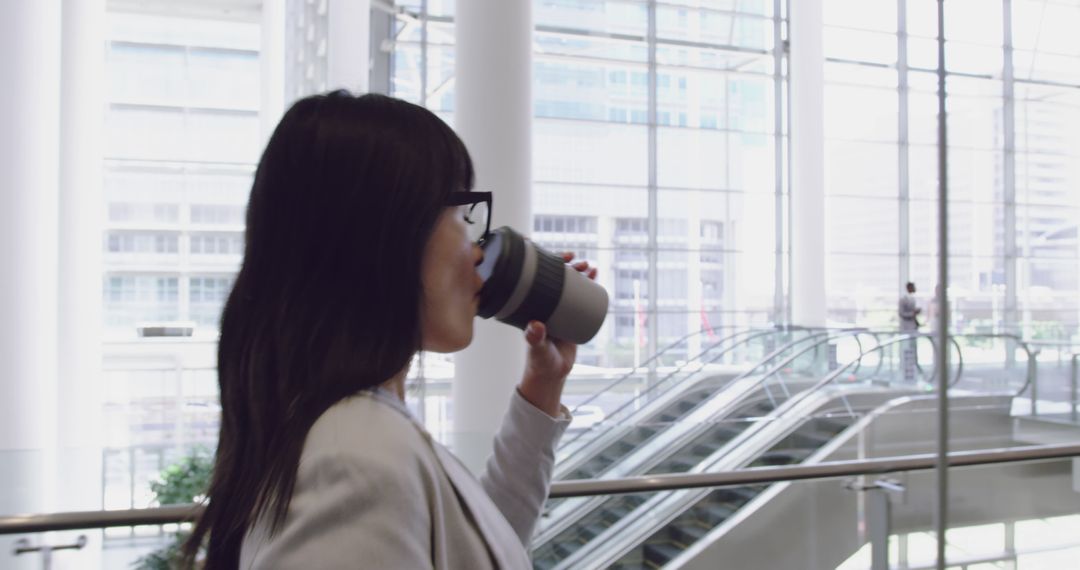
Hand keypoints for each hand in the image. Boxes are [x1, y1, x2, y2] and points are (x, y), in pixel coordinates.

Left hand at [517, 252, 597, 416]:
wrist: (552, 374)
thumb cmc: (540, 361)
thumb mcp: (538, 349)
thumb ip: (535, 339)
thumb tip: (535, 325)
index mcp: (530, 304)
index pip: (536, 277)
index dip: (546, 262)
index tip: (560, 256)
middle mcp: (543, 303)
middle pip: (555, 277)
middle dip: (568, 265)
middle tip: (579, 262)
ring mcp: (557, 308)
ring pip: (570, 284)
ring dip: (580, 272)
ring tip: (591, 268)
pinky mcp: (570, 316)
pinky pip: (579, 296)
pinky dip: (588, 285)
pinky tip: (595, 276)